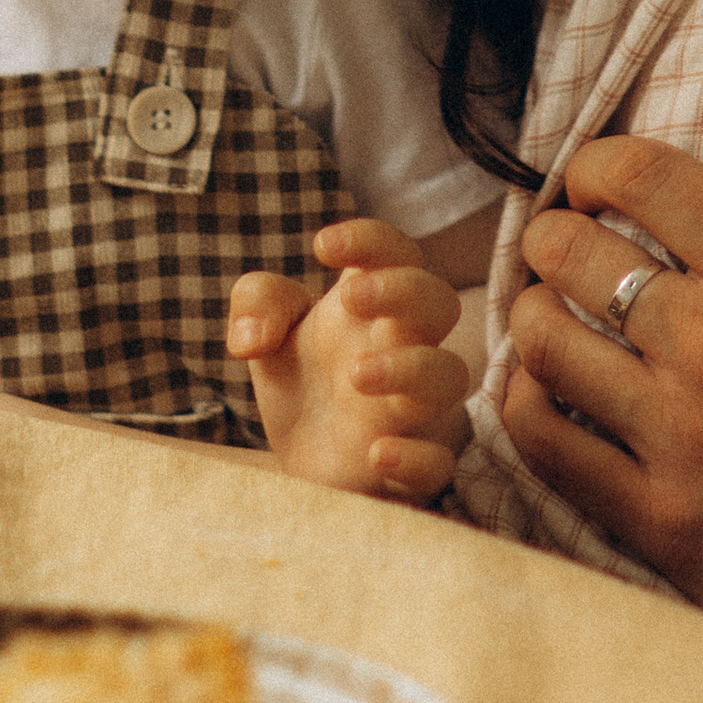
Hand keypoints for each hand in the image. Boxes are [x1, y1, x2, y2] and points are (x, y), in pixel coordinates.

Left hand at [231, 218, 470, 501]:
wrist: (300, 459)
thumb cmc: (298, 379)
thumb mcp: (262, 330)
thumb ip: (256, 305)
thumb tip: (252, 337)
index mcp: (372, 306)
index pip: (396, 252)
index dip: (371, 238)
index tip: (322, 246)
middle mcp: (403, 347)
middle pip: (440, 302)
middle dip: (404, 291)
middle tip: (353, 298)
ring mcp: (413, 406)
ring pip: (450, 375)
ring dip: (413, 368)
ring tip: (357, 375)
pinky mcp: (410, 463)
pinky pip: (439, 461)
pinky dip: (417, 457)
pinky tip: (377, 453)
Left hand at [503, 94, 702, 692]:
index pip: (641, 175)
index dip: (598, 162)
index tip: (596, 177)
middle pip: (570, 251)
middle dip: (556, 235)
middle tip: (564, 245)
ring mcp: (677, 435)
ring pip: (543, 340)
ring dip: (534, 316)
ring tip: (548, 316)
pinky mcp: (655, 517)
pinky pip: (542, 442)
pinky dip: (525, 406)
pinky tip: (540, 396)